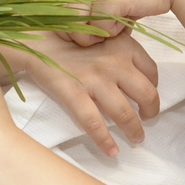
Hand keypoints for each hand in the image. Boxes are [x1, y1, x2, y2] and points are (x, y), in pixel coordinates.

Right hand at [9, 32, 158, 156]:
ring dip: (134, 130)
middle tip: (146, 119)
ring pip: (125, 113)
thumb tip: (130, 64)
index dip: (153, 87)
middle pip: (146, 95)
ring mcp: (94, 80)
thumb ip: (116, 46)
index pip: (151, 71)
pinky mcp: (73, 93)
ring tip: (135, 138)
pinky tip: (111, 151)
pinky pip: (93, 122)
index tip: (146, 96)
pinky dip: (105, 140)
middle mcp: (113, 63)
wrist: (31, 39)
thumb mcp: (97, 32)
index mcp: (122, 46)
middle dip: (151, 111)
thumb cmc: (63, 36)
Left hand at [32, 0, 184, 45]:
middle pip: (54, 16)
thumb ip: (81, 0)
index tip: (63, 23)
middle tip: (96, 31)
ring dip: (92, 36)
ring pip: (72, 26)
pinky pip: (97, 29)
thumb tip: (60, 26)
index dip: (45, 12)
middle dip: (73, 32)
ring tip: (111, 28)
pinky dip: (111, 34)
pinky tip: (123, 24)